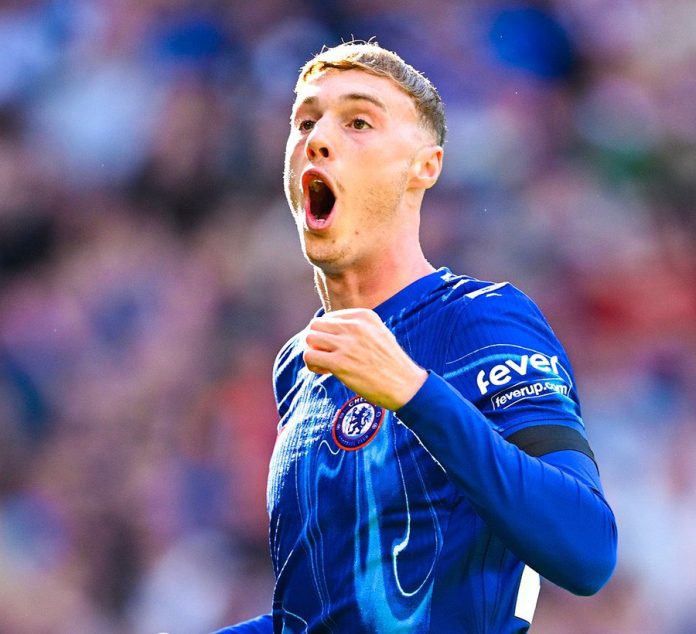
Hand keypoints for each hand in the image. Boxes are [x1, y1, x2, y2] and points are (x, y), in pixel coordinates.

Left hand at [304, 308, 427, 409]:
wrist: (405, 385)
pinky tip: (325, 371)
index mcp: (364, 316)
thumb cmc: (392, 363)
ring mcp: (346, 344)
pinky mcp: (340, 363)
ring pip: (309, 338)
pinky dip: (312, 364)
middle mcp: (354, 326)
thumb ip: (358, 327)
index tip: (337, 347)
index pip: (329, 317)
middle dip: (317, 340)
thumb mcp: (379, 333)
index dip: (328, 334)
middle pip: (316, 325)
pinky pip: (310, 356)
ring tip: (325, 363)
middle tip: (327, 355)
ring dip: (313, 351)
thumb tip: (331, 330)